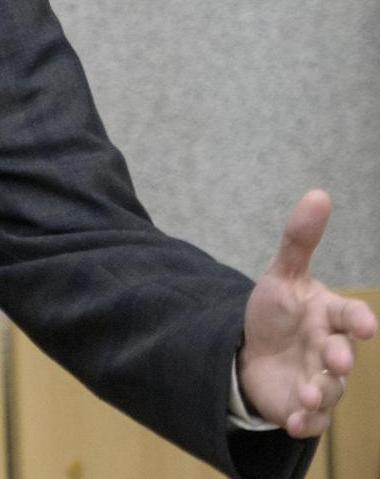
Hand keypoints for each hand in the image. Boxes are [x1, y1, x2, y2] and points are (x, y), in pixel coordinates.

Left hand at [238, 189, 376, 436]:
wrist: (251, 350)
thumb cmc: (277, 311)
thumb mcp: (282, 274)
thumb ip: (299, 240)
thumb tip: (319, 193)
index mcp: (329, 316)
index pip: (351, 316)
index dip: (359, 320)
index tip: (365, 326)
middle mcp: (330, 349)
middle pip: (342, 356)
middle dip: (340, 359)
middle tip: (334, 360)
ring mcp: (319, 380)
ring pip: (328, 391)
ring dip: (319, 392)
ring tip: (306, 393)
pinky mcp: (303, 406)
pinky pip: (310, 419)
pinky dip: (304, 421)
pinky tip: (294, 420)